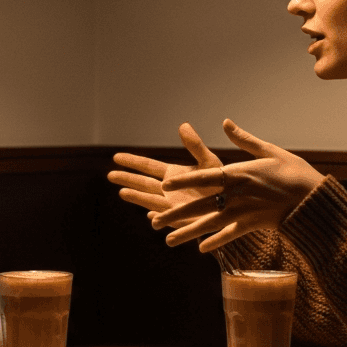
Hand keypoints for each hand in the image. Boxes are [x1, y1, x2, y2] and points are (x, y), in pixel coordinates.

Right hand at [107, 122, 223, 228]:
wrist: (237, 205)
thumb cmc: (225, 183)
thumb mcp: (210, 162)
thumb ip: (195, 147)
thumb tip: (183, 125)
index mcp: (174, 175)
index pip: (149, 167)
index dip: (133, 162)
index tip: (116, 157)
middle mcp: (170, 191)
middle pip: (144, 184)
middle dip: (127, 179)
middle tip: (109, 175)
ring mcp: (174, 207)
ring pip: (150, 201)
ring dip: (137, 197)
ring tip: (122, 192)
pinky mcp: (182, 221)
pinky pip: (167, 219)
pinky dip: (159, 217)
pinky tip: (150, 216)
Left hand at [151, 119, 324, 252]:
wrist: (314, 199)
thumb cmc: (293, 171)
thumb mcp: (269, 151)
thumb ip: (244, 140)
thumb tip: (226, 122)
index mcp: (238, 173)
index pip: (205, 177)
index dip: (183, 182)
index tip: (164, 186)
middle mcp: (236, 194)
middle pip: (200, 205)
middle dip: (176, 214)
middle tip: (154, 223)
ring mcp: (243, 212)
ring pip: (209, 224)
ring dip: (187, 233)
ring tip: (168, 241)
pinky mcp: (253, 225)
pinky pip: (230, 235)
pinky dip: (215, 242)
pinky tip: (201, 250)